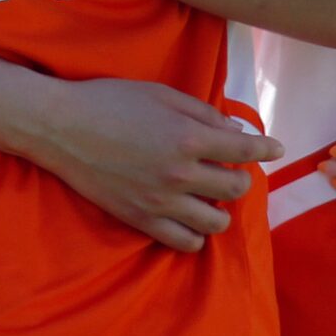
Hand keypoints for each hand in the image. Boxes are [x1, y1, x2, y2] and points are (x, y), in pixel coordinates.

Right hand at [17, 77, 280, 252]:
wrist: (60, 127)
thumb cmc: (108, 101)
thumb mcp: (160, 93)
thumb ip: (202, 112)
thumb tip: (236, 130)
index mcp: (187, 136)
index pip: (244, 148)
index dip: (266, 148)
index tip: (276, 149)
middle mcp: (180, 173)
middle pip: (235, 188)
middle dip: (239, 177)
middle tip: (226, 168)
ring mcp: (161, 201)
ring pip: (216, 222)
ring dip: (219, 208)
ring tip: (206, 196)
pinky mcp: (142, 219)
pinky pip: (186, 242)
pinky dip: (195, 233)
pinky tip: (187, 216)